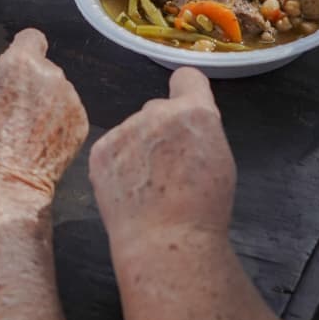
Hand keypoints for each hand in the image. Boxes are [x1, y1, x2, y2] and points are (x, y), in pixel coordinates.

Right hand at [0, 29, 88, 199]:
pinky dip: (58, 124)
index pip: (31, 38)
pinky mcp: (82, 123)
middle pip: (45, 69)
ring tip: (27, 131)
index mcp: (21, 63)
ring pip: (58, 92)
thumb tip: (8, 83)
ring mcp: (71, 100)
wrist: (6, 184)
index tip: (19, 64)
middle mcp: (52, 75)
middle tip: (16, 109)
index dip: (24, 50)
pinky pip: (69, 114)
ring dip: (47, 104)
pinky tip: (41, 143)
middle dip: (33, 83)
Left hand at [89, 68, 236, 249]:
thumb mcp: (218, 159)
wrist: (168, 241)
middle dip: (161, 131)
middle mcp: (157, 112)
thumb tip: (187, 126)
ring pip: (133, 132)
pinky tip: (130, 190)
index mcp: (194, 112)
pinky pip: (112, 148)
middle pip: (156, 111)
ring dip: (138, 149)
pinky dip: (118, 165)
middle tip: (168, 167)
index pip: (187, 78)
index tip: (184, 104)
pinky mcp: (100, 149)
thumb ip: (201, 131)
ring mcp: (125, 130)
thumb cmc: (202, 209)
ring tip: (149, 187)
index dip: (187, 91)